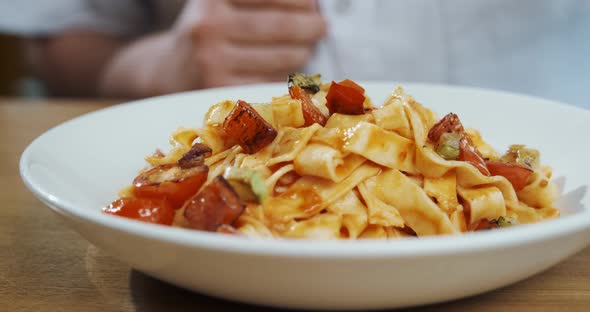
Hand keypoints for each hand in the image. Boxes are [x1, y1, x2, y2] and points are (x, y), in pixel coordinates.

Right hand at [171, 0, 326, 88]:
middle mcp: (208, 25)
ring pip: (278, 57)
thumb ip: (257, 3)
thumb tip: (311, 6)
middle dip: (308, 27)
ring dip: (302, 52)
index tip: (314, 5)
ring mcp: (212, 60)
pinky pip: (267, 81)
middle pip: (278, 26)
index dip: (299, 1)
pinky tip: (290, 70)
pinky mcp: (219, 89)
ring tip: (307, 48)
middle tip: (322, 28)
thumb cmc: (206, 31)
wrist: (168, 70)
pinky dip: (284, 75)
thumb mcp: (220, 4)